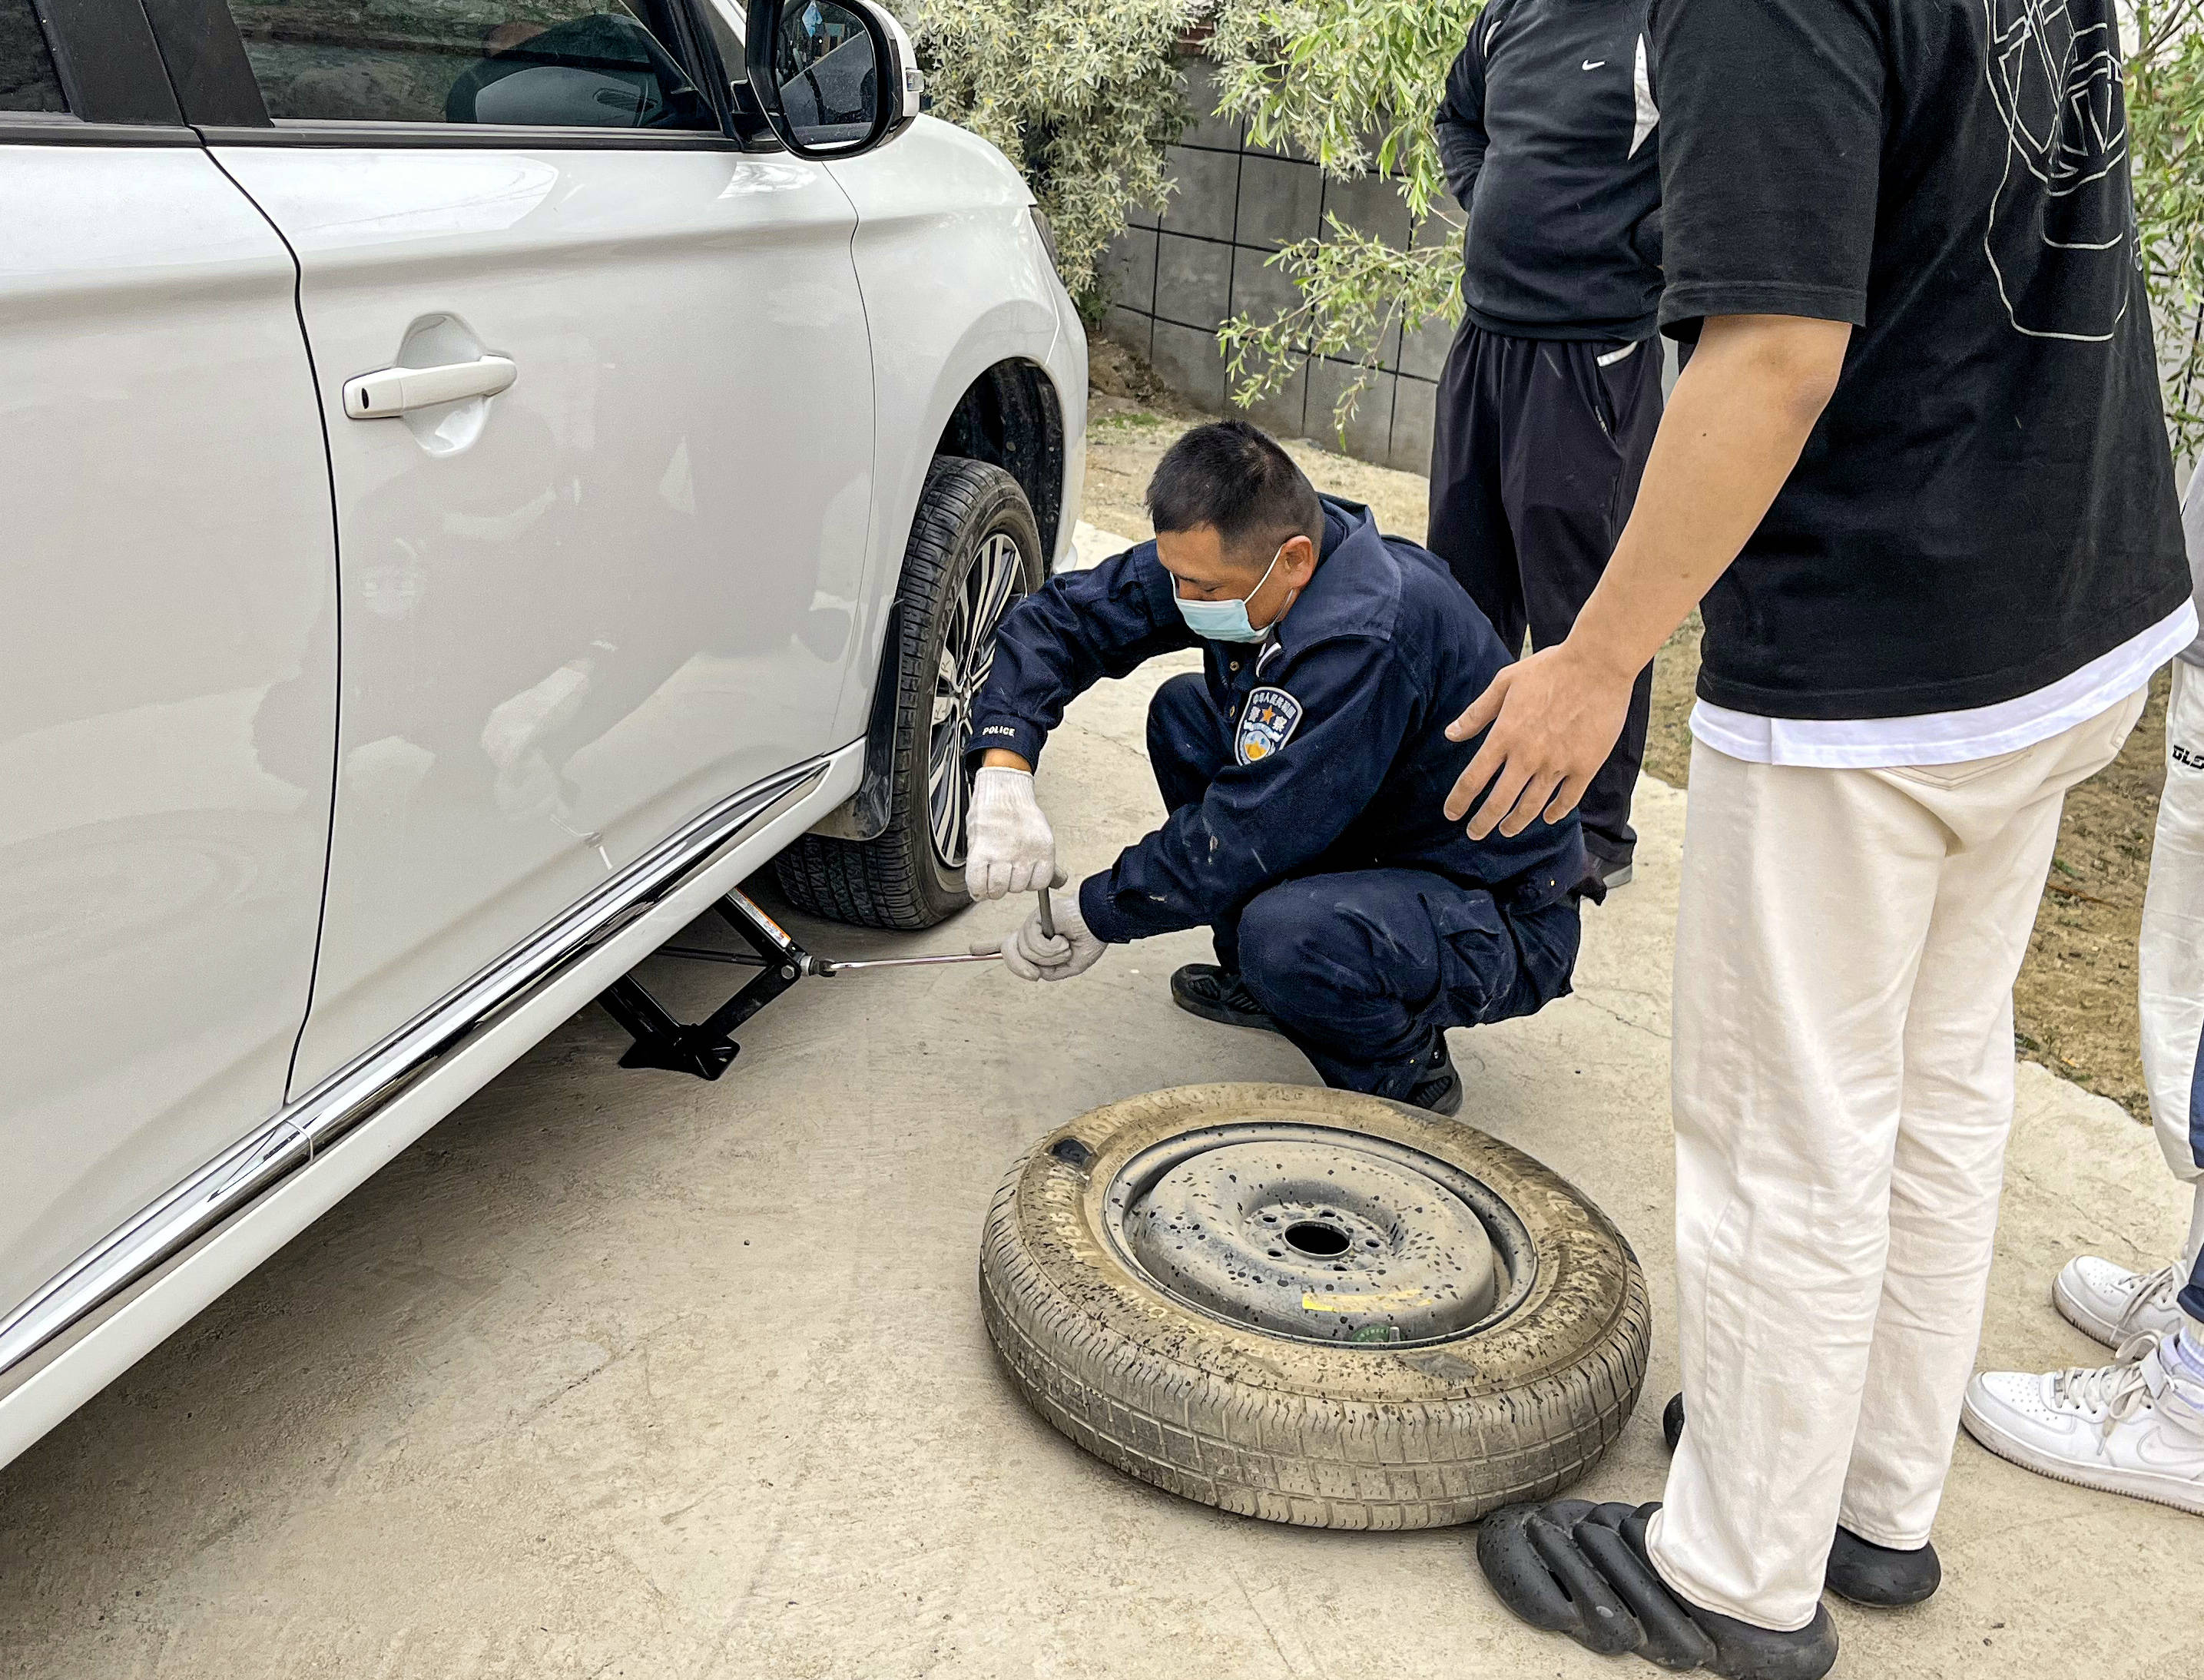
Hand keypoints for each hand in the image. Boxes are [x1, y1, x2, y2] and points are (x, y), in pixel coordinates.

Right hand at [964, 766, 1063, 899]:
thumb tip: (1059, 881)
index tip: (1021, 877)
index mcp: (1043, 848)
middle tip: (1004, 872)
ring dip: (993, 888)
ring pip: (998, 889)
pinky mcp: (980, 851)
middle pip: (1017, 888)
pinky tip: (979, 886)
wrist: (1002, 788)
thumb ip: (1045, 862)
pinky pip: (978, 882)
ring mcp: (1001, 853)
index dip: (1029, 883)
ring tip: (991, 876)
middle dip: (1010, 884)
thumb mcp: (1040, 836)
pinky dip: (977, 889)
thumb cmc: (1019, 812)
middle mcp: (1024, 852)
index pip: (1039, 884)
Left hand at [970, 882, 1107, 982]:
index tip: (973, 949)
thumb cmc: (1088, 941)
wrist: (1099, 922)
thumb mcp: (1067, 967)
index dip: (989, 946)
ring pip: (1024, 952)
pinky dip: (1051, 948)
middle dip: (1020, 967)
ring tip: (1064, 945)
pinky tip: (1062, 939)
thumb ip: (1047, 971)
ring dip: (1049, 956)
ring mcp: (1031, 925)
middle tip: (1035, 973)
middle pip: (1010, 952)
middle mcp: (1030, 933)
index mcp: (1036, 943)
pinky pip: (1032, 944)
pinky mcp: (1033, 919)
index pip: (1008, 945)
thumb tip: (1031, 972)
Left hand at [1443, 640, 1635, 838]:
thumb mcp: (1505, 682)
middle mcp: (1528, 755)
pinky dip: (1555, 813)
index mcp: (1505, 735)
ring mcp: (1558, 764)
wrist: (1599, 663)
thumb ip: (1477, 713)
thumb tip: (1450, 735)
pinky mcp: (1586, 766)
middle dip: (1483, 823)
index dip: (1459, 801)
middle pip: (1499, 802)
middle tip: (1474, 833)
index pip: (1473, 779)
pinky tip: (1547, 817)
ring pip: (1532, 807)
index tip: (1451, 814)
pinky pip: (1567, 800)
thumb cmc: (1549, 668)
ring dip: (1515, 823)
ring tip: (1506, 830)